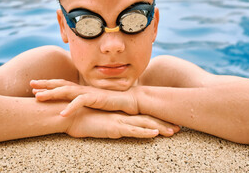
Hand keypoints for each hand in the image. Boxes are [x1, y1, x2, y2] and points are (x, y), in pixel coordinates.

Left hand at [31, 79, 138, 115]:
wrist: (130, 100)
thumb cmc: (112, 102)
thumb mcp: (94, 101)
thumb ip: (84, 101)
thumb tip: (73, 105)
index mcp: (81, 89)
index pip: (62, 84)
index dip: (48, 85)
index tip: (35, 86)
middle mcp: (82, 88)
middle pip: (60, 84)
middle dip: (45, 84)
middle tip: (30, 84)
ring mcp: (88, 92)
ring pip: (66, 91)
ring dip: (52, 94)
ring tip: (38, 98)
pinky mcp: (96, 98)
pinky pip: (80, 102)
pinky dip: (71, 108)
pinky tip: (61, 114)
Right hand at [65, 107, 179, 138]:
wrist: (68, 114)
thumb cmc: (81, 118)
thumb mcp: (97, 121)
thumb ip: (107, 122)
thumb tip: (113, 127)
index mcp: (120, 115)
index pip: (142, 116)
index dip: (157, 119)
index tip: (169, 122)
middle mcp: (122, 116)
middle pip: (148, 119)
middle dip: (164, 123)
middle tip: (179, 127)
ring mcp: (119, 121)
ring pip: (144, 125)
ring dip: (160, 128)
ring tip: (174, 132)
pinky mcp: (112, 127)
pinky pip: (131, 130)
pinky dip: (144, 132)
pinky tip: (155, 133)